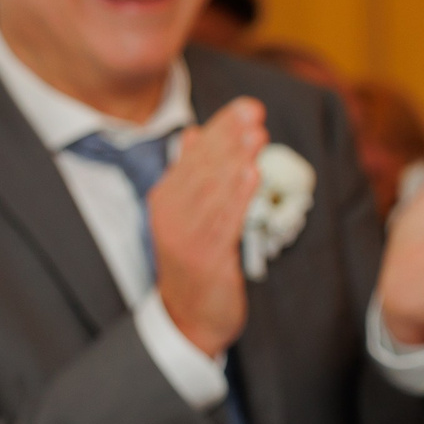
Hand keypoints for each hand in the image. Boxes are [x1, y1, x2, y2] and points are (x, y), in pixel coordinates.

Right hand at [150, 98, 264, 356]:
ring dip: (236, 161)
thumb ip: (190, 173)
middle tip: (253, 110)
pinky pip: (223, 222)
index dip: (221, 129)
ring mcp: (186, 237)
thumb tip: (192, 134)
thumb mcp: (187, 212)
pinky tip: (252, 174)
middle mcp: (171, 214)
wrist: (189, 317)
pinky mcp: (204, 259)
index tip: (246, 106)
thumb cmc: (194, 259)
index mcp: (166, 198)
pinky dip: (237, 197)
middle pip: (203, 169)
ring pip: (213, 192)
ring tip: (256, 134)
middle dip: (229, 137)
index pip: (195, 156)